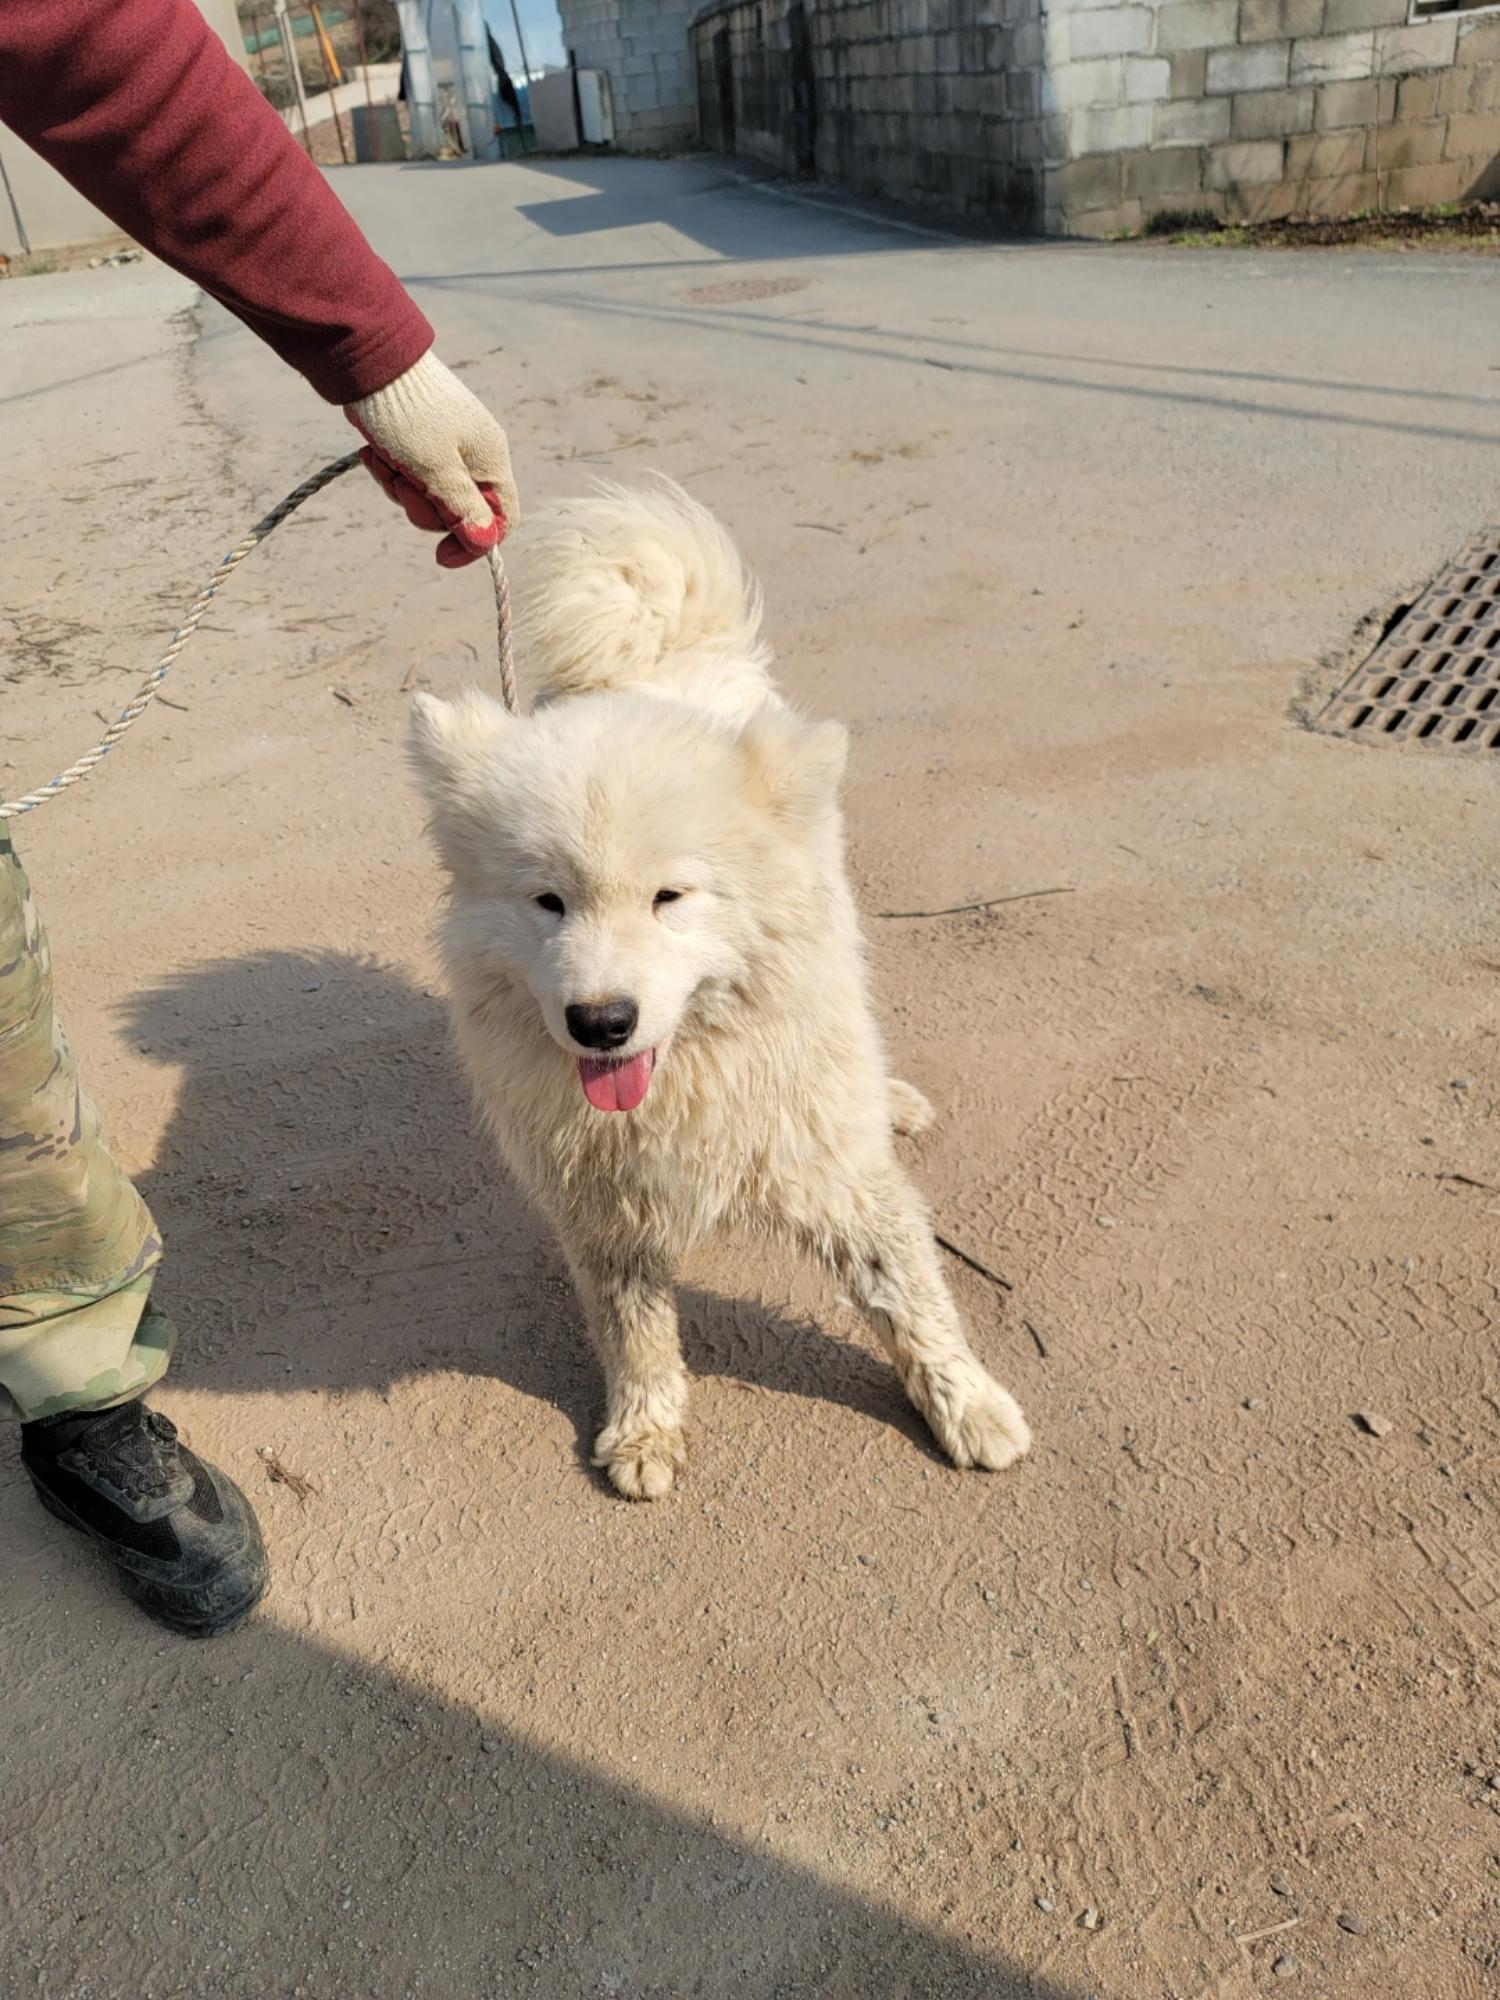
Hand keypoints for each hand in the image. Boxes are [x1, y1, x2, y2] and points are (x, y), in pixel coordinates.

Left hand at [346, 351, 518, 568]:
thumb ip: (462, 509)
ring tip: (381, 460)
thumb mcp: (435, 469)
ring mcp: (446, 445)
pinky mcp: (418, 438)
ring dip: (400, 488)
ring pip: (429, 494)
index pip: (503, 518)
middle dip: (423, 508)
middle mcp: (474, 453)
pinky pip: (410, 473)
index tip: (439, 556)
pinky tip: (372, 452)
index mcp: (491, 458)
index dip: (475, 543)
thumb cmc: (407, 413)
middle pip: (459, 511)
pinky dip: (390, 470)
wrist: (367, 357)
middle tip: (400, 485)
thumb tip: (485, 544)